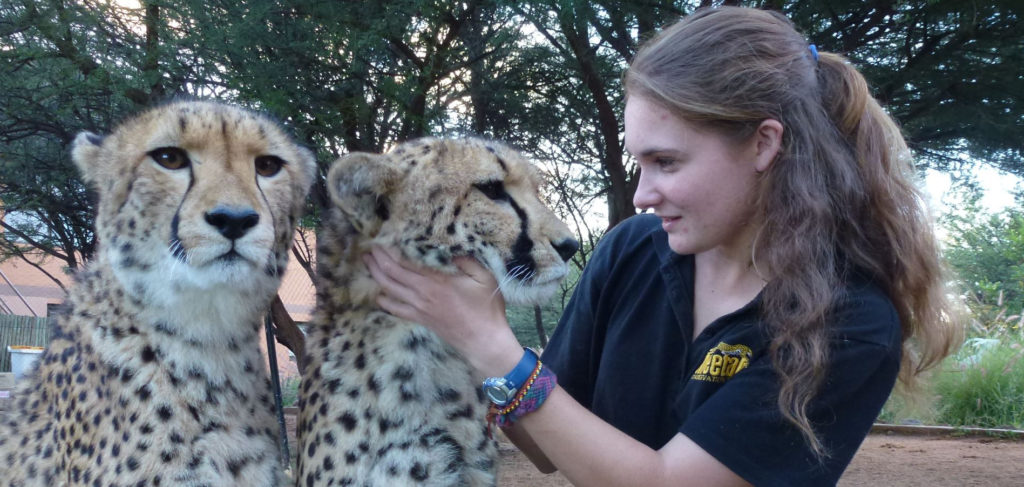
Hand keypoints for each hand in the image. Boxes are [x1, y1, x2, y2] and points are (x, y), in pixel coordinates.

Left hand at [363, 246, 523, 375]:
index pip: (404, 265)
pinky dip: (385, 301)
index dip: (389, 253)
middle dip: (377, 261)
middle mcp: (422, 295)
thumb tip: (452, 251)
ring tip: (368, 265)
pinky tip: (379, 296)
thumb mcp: (484, 279)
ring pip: (389, 291)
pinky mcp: (420, 319)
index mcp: (435, 282)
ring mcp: (419, 309)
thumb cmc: (486, 309)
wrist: (483, 340)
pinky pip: (396, 310)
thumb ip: (467, 261)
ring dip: (376, 276)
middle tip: (369, 249)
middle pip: (391, 276)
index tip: (381, 241)